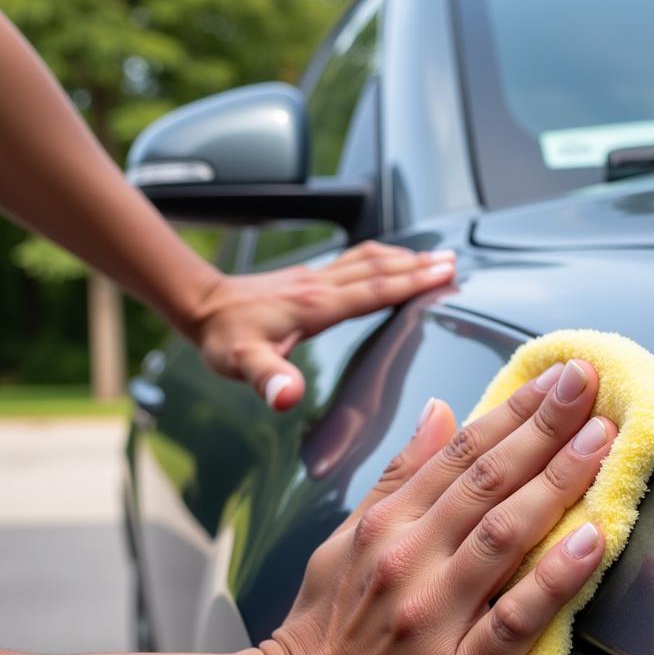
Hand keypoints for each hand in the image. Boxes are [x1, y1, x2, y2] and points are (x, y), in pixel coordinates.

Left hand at [193, 241, 455, 409]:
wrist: (200, 306)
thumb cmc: (223, 340)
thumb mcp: (242, 365)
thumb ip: (268, 379)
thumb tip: (288, 397)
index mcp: (315, 305)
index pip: (373, 289)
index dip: (410, 282)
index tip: (444, 273)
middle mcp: (320, 285)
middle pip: (379, 269)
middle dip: (419, 265)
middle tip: (453, 262)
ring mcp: (315, 278)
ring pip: (368, 260)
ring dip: (404, 257)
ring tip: (435, 257)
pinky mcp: (308, 278)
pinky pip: (355, 261)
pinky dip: (381, 258)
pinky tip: (390, 260)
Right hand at [258, 359, 617, 654]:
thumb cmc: (323, 631)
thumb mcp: (345, 541)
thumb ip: (399, 478)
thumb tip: (443, 411)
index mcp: (385, 526)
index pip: (460, 453)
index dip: (515, 410)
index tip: (562, 375)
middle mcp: (409, 562)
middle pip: (487, 482)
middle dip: (545, 427)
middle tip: (589, 384)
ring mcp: (433, 619)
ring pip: (503, 537)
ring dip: (557, 483)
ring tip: (602, 441)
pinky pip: (514, 620)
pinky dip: (554, 578)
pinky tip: (593, 541)